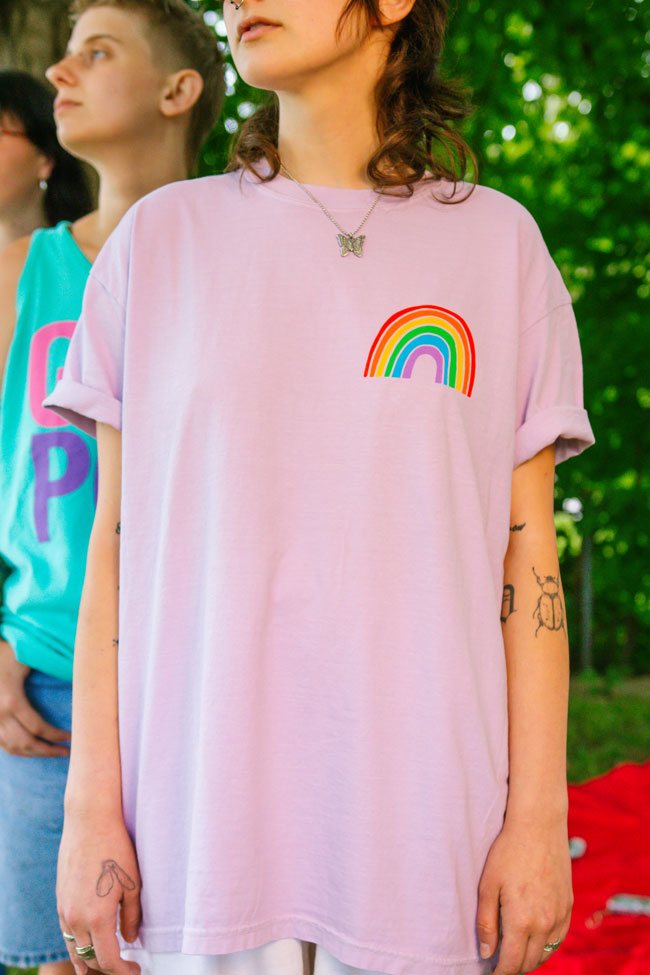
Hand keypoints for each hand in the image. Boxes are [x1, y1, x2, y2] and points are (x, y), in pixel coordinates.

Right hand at [0, 639, 70, 755]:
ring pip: (13, 747)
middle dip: (47, 750)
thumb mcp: (26, 660)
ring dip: (34, 754)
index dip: (55, 736)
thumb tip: (76, 672)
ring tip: (52, 752)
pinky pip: (2, 745)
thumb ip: (48, 666)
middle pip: (26, 743)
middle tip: (66, 752)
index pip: (37, 728)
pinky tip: (31, 750)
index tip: (71, 738)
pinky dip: (18, 751)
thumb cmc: (7, 654)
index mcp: (12, 701)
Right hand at [58, 807, 141, 974]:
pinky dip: (76, 943)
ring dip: (88, 959)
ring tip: (102, 963)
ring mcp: (64, 909)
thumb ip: (132, 917)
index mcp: (97, 918)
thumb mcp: (133, 884)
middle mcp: (76, 918)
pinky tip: (85, 942)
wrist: (89, 821)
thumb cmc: (115, 849)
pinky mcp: (60, 898)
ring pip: (74, 948)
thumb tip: (130, 939)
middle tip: (125, 966)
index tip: (135, 971)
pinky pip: (66, 932)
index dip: (123, 971)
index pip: (108, 960)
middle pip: (89, 959)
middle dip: (107, 967)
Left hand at [477, 815, 572, 972]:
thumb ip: (486, 923)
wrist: (539, 826)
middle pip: (530, 962)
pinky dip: (547, 946)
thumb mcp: (488, 886)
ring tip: (516, 953)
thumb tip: (487, 953)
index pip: (512, 963)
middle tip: (501, 964)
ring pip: (547, 952)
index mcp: (522, 920)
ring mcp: (560, 915)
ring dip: (531, 959)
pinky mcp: (568, 905)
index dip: (500, 973)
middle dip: (515, 968)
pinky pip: (559, 938)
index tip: (491, 974)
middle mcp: (544, 923)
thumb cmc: (508, 852)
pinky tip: (536, 940)